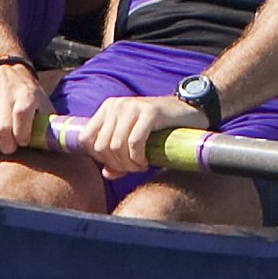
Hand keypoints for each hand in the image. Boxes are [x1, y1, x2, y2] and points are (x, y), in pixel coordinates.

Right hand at [0, 59, 44, 154]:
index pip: (21, 114)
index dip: (22, 134)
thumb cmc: (27, 94)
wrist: (5, 69)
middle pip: (3, 127)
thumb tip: (55, 145)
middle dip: (7, 145)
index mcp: (26, 92)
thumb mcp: (42, 102)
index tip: (23, 142)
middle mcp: (5, 91)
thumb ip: (48, 122)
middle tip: (10, 147)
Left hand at [80, 93, 197, 175]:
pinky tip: (147, 161)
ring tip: (141, 165)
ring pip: (116, 146)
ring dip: (129, 164)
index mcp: (108, 108)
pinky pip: (134, 143)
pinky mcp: (150, 111)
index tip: (117, 164)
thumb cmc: (160, 130)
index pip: (86, 138)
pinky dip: (138, 158)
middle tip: (134, 168)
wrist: (191, 112)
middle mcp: (117, 104)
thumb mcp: (134, 143)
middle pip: (102, 146)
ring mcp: (132, 106)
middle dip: (117, 164)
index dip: (100, 158)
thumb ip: (117, 158)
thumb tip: (107, 173)